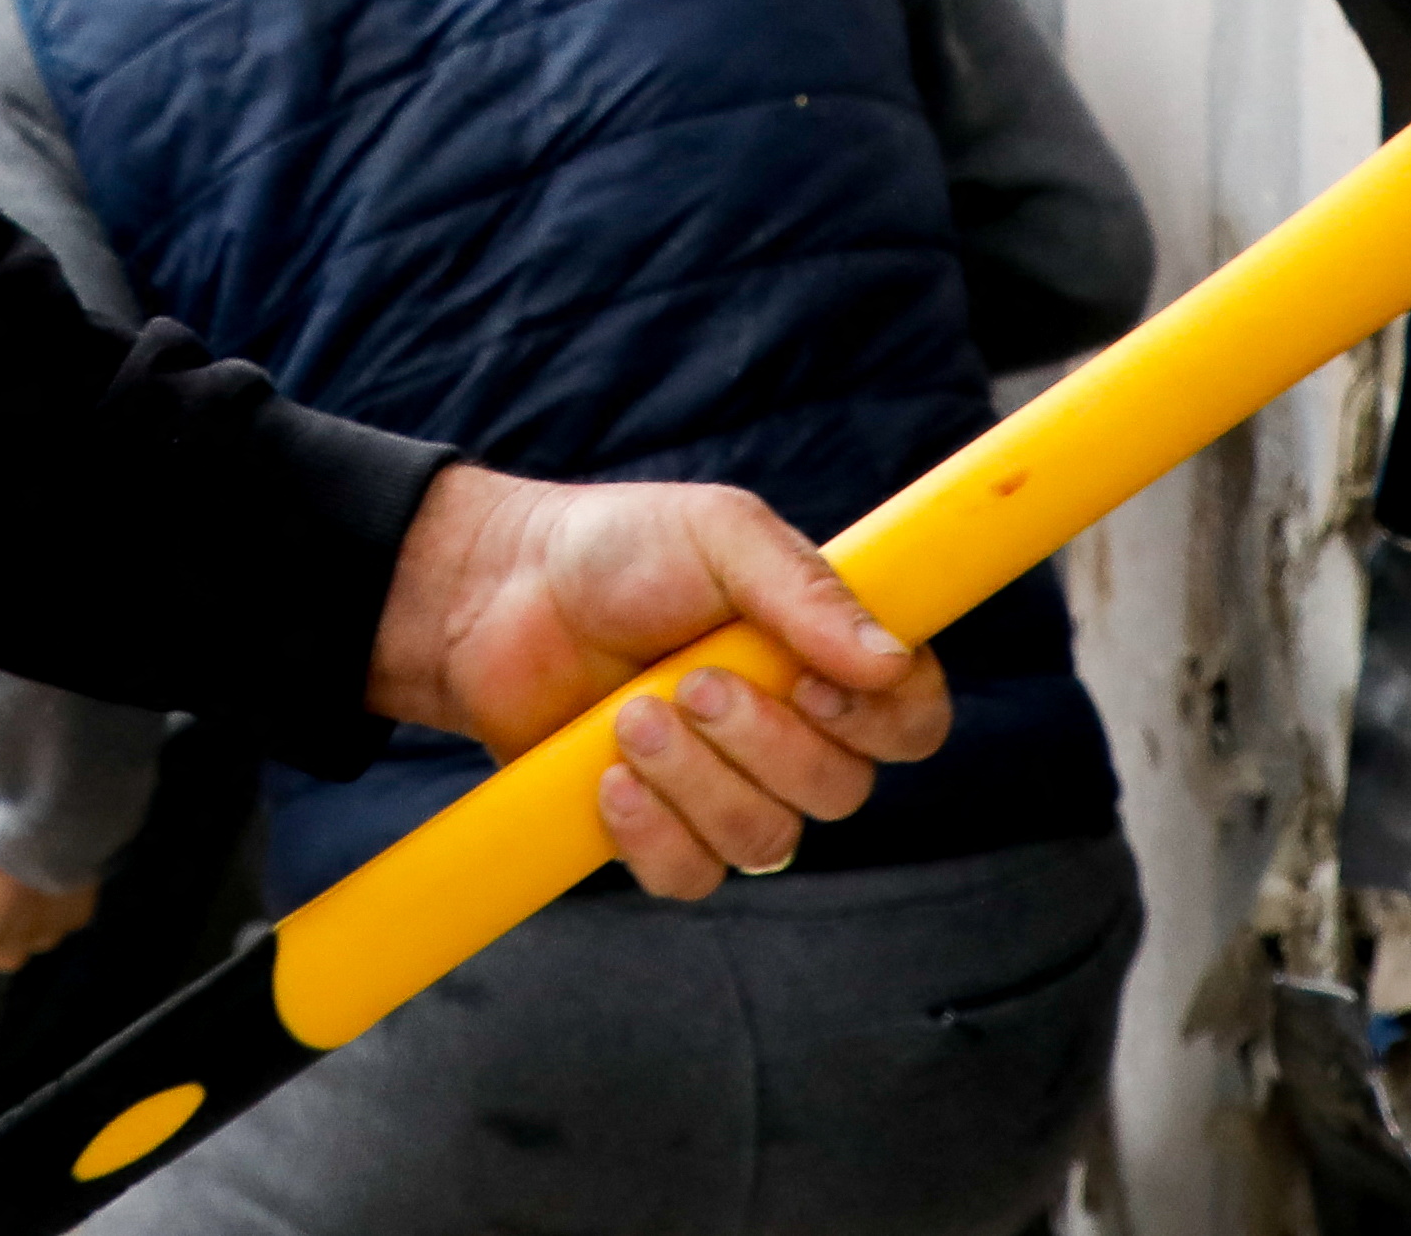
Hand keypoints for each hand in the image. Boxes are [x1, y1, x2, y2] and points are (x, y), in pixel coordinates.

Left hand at [365, 466, 947, 900]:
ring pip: (766, 840)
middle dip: (762, 742)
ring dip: (696, 779)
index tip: (809, 681)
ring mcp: (726, 789)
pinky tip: (607, 778)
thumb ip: (805, 590)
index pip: (912, 723)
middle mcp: (792, 733)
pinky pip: (693, 876)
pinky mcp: (659, 832)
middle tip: (690, 681)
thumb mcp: (719, 534)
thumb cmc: (618, 550)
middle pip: (842, 793)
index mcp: (826, 658)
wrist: (498, 593)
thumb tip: (891, 661)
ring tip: (630, 715)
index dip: (880, 722)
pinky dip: (652, 833)